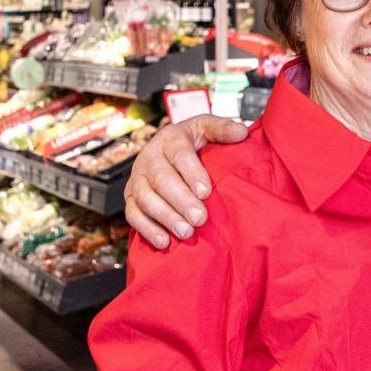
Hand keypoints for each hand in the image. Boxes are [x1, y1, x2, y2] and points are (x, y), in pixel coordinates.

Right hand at [124, 115, 249, 248]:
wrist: (167, 151)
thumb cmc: (192, 142)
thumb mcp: (206, 129)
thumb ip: (222, 129)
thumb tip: (240, 133)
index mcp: (170, 138)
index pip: (178, 153)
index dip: (191, 172)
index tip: (206, 191)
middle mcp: (149, 156)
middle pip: (161, 179)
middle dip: (180, 200)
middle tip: (199, 218)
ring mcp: (137, 177)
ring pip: (144, 198)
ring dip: (165, 217)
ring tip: (186, 232)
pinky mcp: (130, 197)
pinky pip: (133, 214)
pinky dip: (147, 229)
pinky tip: (164, 242)